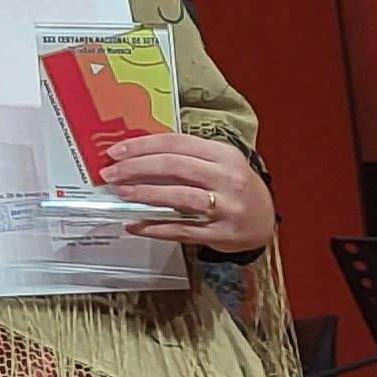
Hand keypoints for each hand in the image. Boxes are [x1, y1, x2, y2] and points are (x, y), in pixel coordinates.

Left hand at [98, 132, 274, 252]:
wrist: (265, 219)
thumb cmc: (234, 186)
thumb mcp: (219, 163)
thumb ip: (185, 157)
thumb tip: (136, 157)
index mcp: (224, 155)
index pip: (176, 143)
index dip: (142, 146)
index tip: (116, 152)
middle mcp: (227, 179)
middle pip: (174, 167)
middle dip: (136, 168)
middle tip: (111, 173)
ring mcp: (226, 208)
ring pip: (178, 197)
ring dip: (145, 195)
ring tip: (122, 193)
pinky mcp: (221, 234)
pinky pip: (182, 230)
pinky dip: (155, 228)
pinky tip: (136, 224)